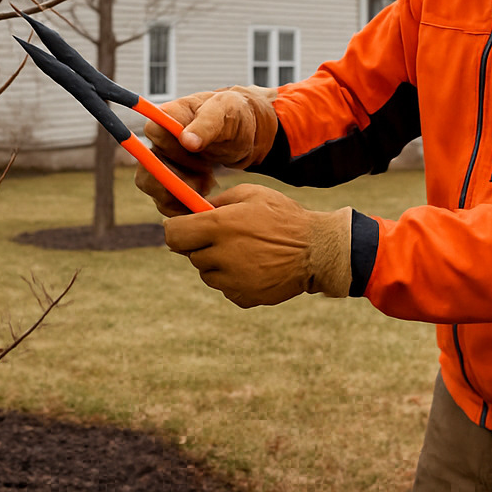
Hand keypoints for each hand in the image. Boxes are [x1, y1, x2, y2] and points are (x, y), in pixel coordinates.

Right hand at [135, 87, 279, 216]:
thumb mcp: (225, 113)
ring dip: (182, 194)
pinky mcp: (170, 183)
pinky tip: (205, 193)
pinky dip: (185, 204)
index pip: (153, 132)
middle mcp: (159, 141)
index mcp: (169, 116)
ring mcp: (162, 164)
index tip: (198, 151)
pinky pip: (166, 203)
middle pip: (146, 170)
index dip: (173, 147)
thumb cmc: (232, 115)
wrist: (244, 133)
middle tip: (205, 179)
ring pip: (154, 190)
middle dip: (176, 181)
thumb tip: (186, 141)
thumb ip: (206, 125)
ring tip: (208, 183)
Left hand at [162, 184, 351, 308]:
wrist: (317, 250)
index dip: (175, 229)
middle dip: (200, 245)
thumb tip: (194, 209)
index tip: (182, 226)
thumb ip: (218, 201)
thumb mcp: (251, 194)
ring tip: (243, 251)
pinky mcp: (243, 297)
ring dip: (216, 263)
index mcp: (220, 226)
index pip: (173, 235)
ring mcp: (232, 281)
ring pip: (207, 273)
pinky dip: (232, 280)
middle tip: (223, 236)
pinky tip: (253, 267)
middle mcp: (222, 256)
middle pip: (190, 255)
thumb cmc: (283, 216)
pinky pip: (225, 288)